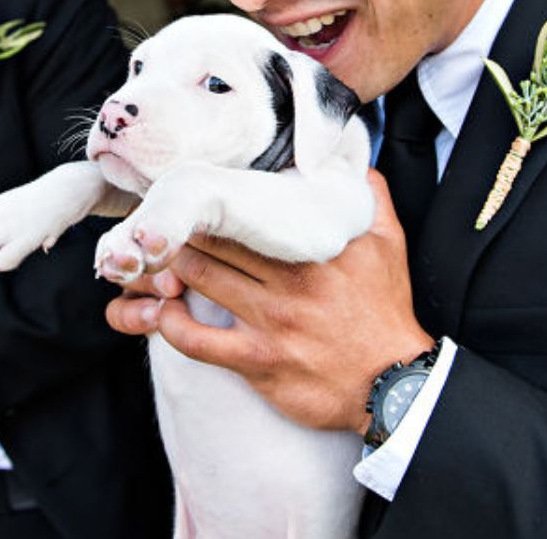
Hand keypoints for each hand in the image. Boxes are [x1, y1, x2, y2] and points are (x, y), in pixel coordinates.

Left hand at [120, 170, 431, 433]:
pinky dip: (170, 323)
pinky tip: (159, 311)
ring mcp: (271, 320)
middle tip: (156, 221)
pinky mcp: (258, 361)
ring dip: (168, 267)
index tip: (191, 189)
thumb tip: (355, 161)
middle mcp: (290, 278)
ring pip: (199, 279)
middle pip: (214, 239)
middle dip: (179, 228)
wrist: (396, 385)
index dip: (212, 197)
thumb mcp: (388, 245)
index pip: (249, 208)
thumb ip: (371, 197)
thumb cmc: (386, 312)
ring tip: (150, 258)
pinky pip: (198, 341)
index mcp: (315, 245)